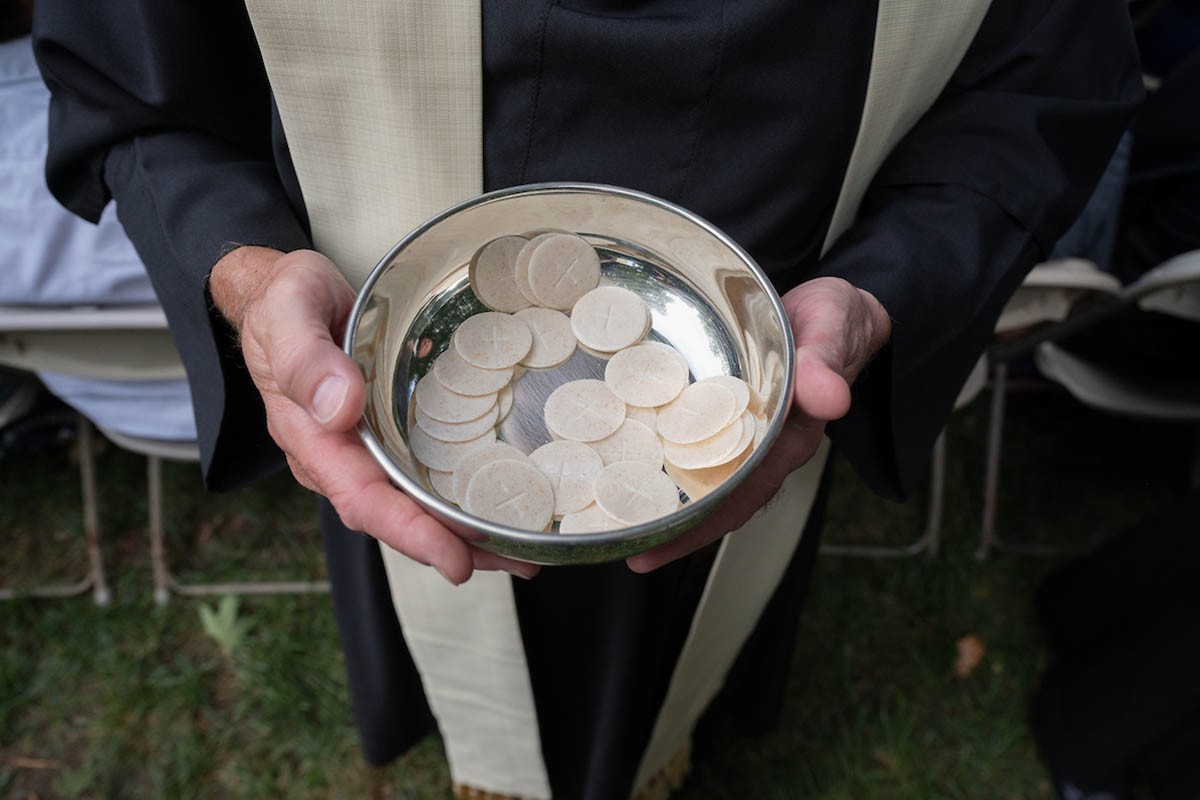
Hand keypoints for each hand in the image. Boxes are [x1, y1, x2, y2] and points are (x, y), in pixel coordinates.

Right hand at [210, 246, 539, 584]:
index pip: (364, 501)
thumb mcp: (287, 314)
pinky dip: (458, 491)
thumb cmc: (283, 303)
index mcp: (312, 440)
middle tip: (517, 562)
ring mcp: (363, 449)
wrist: (282, 294)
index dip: (411, 534)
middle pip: (398, 517)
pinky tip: (498, 497)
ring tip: (524, 549)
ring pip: (415, 503)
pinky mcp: (385, 434)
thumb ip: (305, 360)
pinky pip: (422, 473)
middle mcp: (339, 457)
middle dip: (456, 547)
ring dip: (467, 530)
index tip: (455, 560)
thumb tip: (340, 407)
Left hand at [626, 277, 890, 572]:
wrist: (832, 311)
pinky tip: (629, 458)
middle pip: (712, 498)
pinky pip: (691, 441)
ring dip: (662, 497)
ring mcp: (740, 431)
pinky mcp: (723, 412)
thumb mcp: (835, 331)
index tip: (659, 549)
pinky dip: (662, 455)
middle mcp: (762, 445)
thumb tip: (832, 400)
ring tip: (616, 516)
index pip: (742, 494)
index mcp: (789, 440)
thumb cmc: (836, 322)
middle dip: (672, 526)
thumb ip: (827, 362)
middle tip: (623, 545)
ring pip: (698, 475)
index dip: (702, 525)